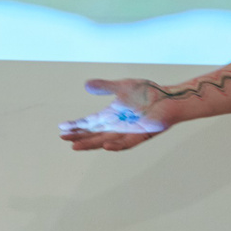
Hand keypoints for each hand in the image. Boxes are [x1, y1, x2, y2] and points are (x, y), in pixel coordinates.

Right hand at [59, 78, 178, 150]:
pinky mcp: (140, 135)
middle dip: (79, 137)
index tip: (61, 128)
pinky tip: (105, 146)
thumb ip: (105, 86)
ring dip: (91, 144)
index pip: (89, 123)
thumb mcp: (122, 86)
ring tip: (76, 146)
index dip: (76, 126)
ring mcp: (127, 132)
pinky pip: (126, 144)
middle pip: (93, 134)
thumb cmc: (147, 93)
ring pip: (105, 141)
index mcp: (110, 115)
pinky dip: (116, 146)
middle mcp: (116, 126)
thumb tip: (86, 85)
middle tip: (64, 139)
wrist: (169, 99)